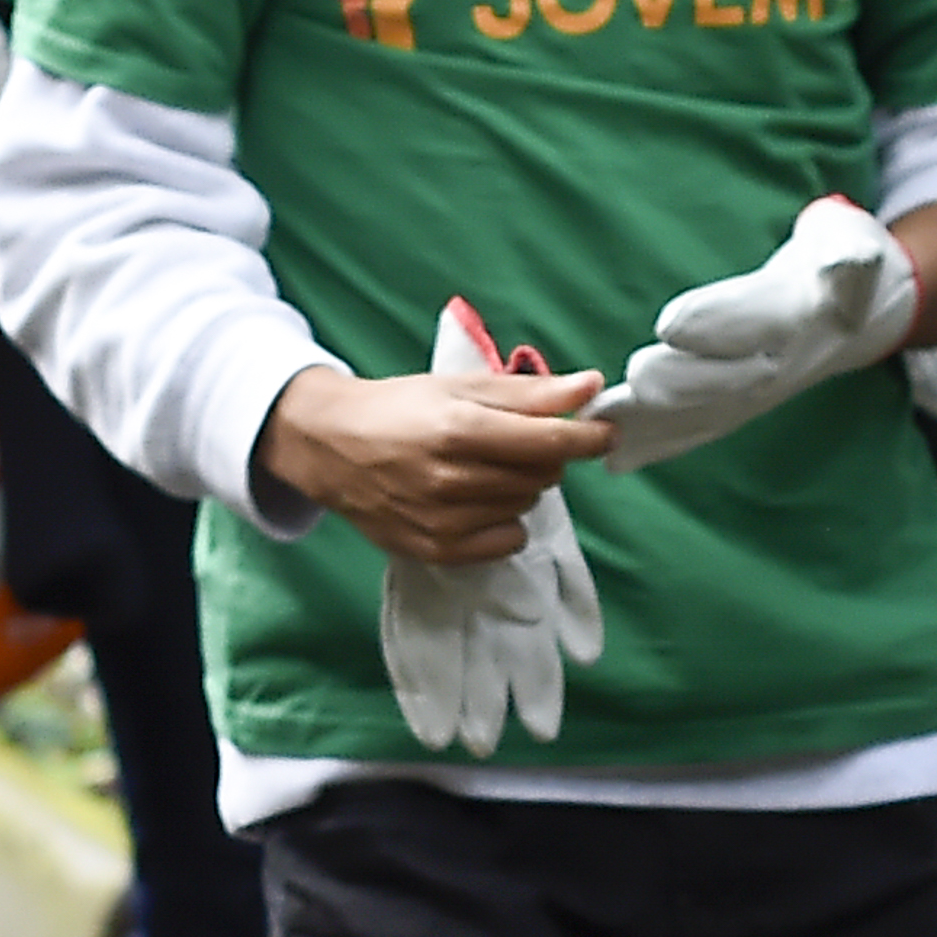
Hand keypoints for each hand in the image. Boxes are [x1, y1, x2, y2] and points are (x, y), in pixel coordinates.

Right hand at [378, 301, 605, 752]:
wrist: (330, 446)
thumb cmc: (400, 408)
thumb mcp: (461, 387)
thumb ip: (529, 392)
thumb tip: (590, 386)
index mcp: (459, 430)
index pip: (550, 443)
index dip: (588, 438)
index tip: (606, 431)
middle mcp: (451, 480)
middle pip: (543, 477)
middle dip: (544, 457)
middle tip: (516, 441)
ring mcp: (442, 520)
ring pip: (526, 507)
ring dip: (520, 486)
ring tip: (483, 467)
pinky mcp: (435, 550)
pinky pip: (506, 541)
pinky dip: (504, 521)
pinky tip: (476, 499)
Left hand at [598, 197, 917, 473]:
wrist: (864, 311)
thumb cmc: (842, 259)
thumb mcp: (854, 243)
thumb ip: (851, 260)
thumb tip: (849, 265)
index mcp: (804, 316)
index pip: (759, 321)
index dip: (717, 323)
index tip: (671, 323)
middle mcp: (781, 365)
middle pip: (730, 379)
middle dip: (680, 380)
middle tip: (636, 374)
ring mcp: (759, 392)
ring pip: (704, 412)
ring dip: (653, 423)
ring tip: (603, 428)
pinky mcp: (739, 406)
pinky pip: (698, 429)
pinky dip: (658, 445)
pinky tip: (615, 462)